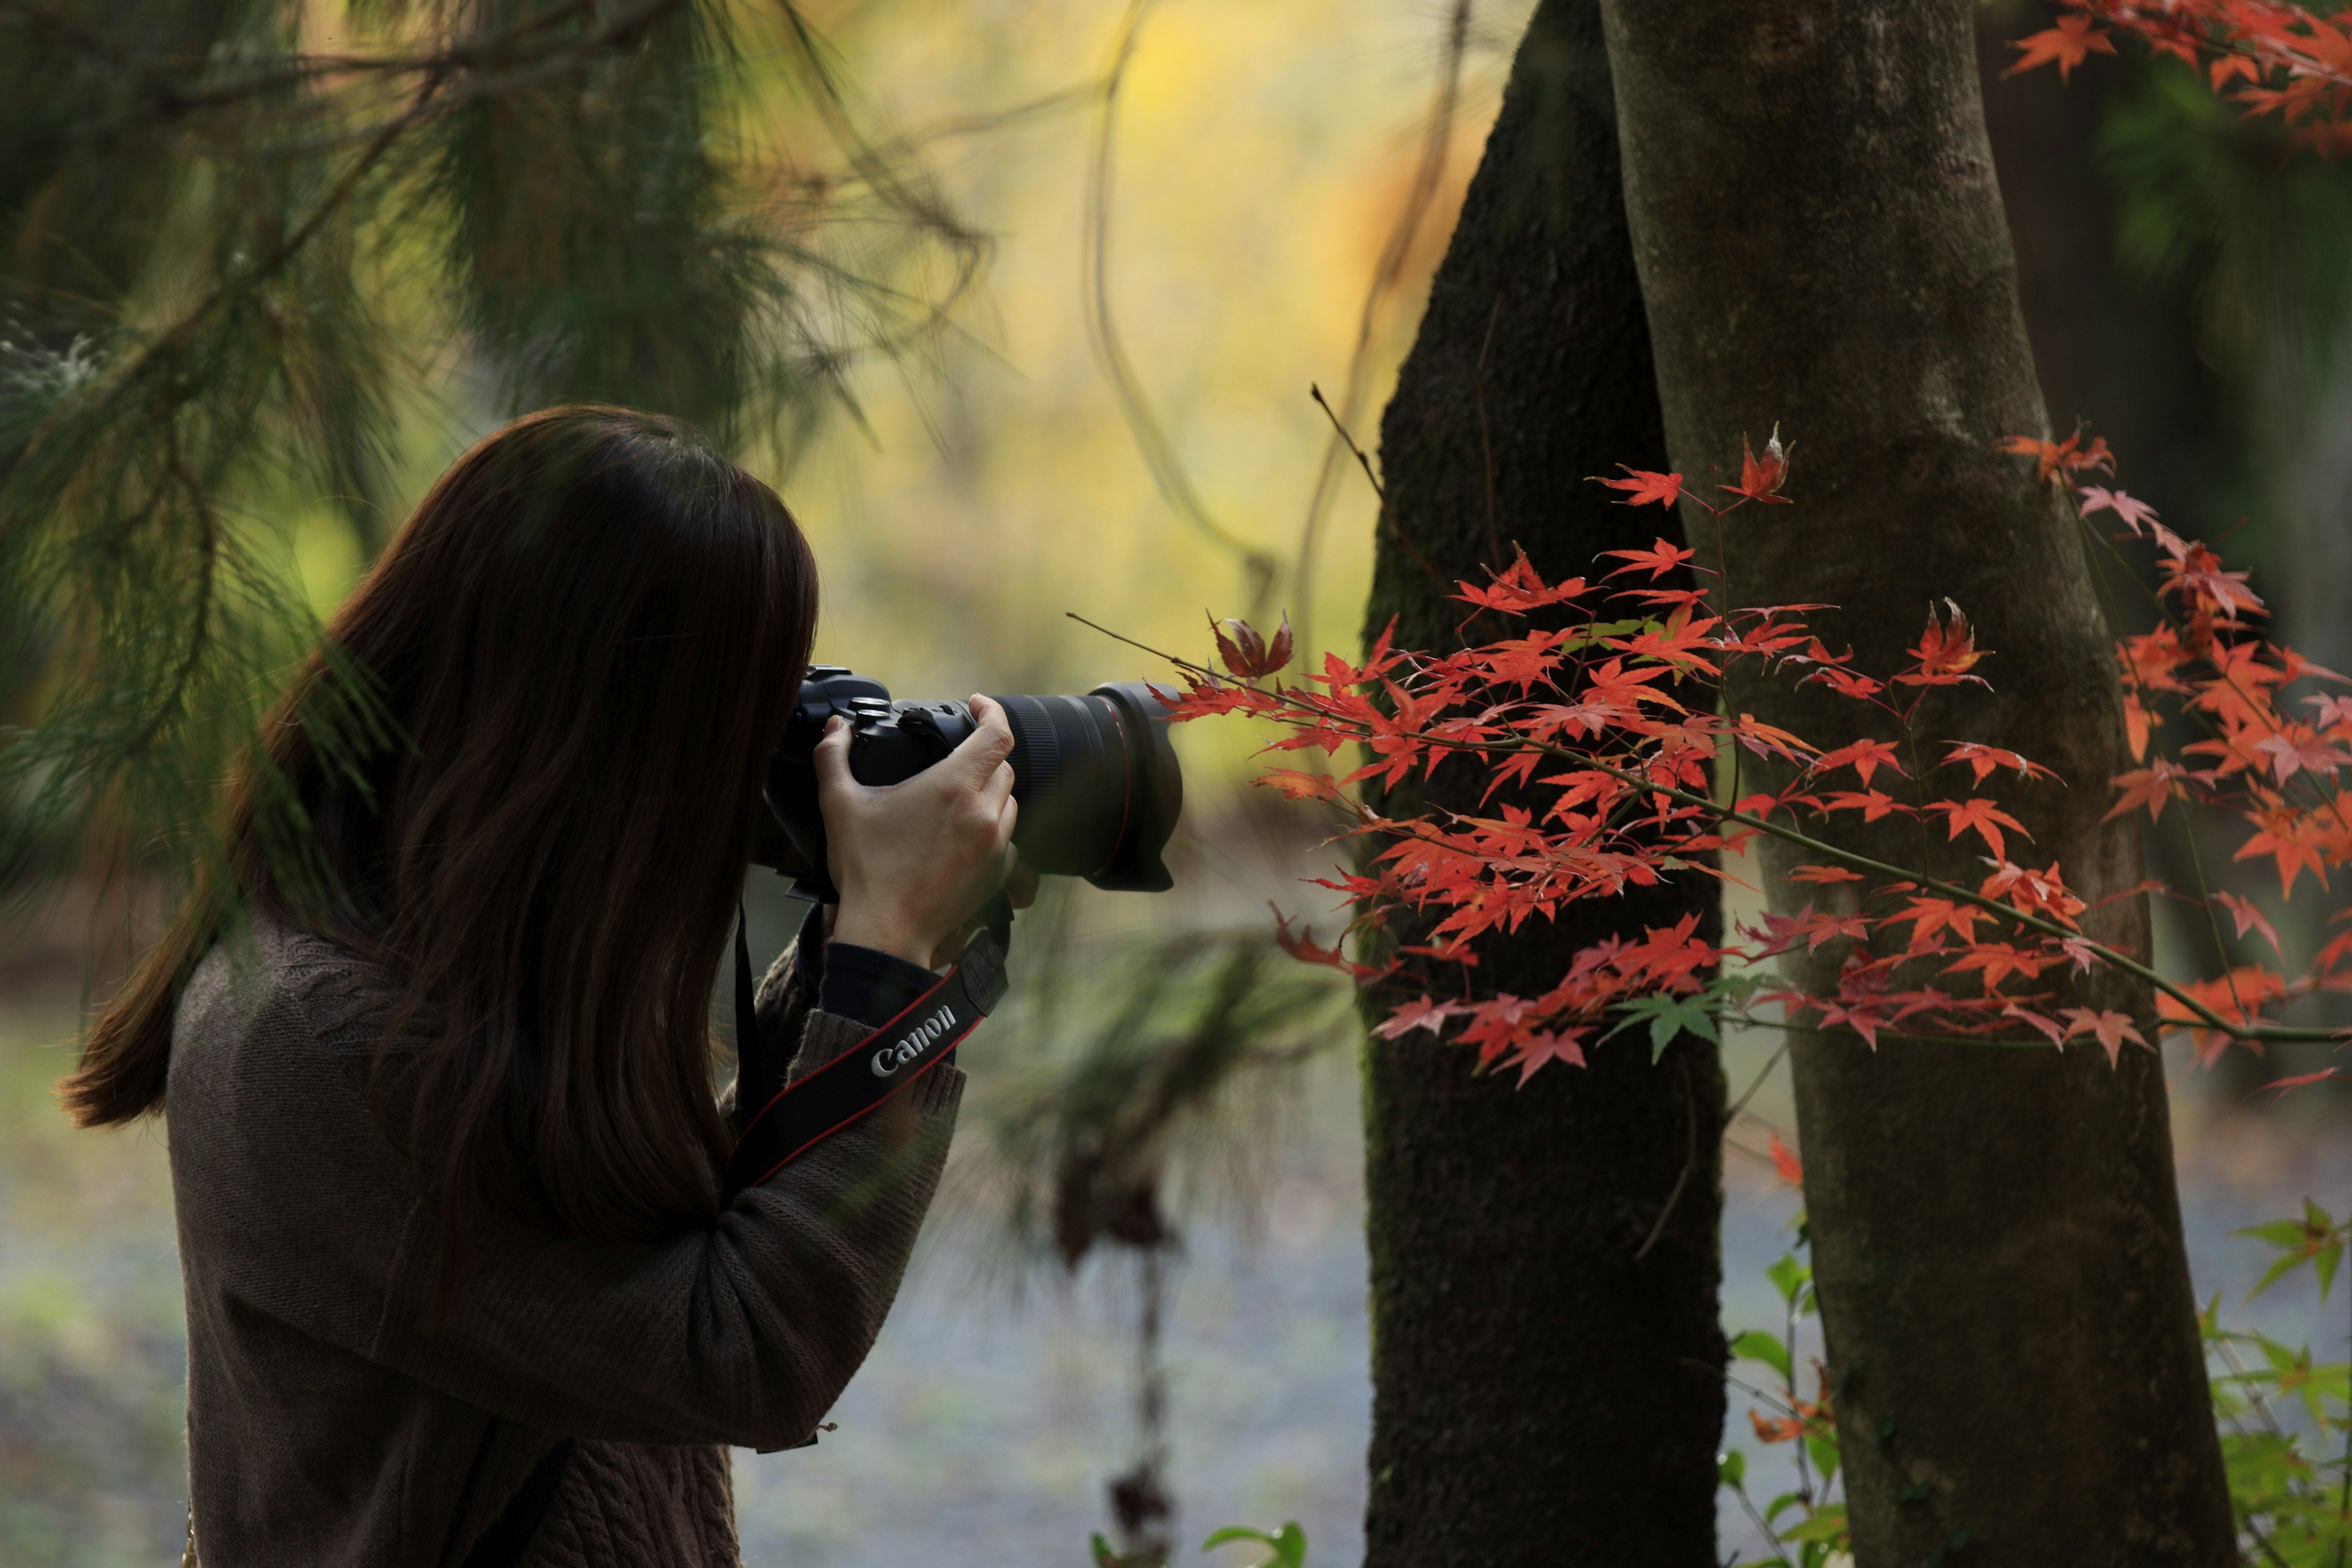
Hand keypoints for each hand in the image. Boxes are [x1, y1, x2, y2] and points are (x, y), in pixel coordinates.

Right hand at [818, 694, 1024, 968]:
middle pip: (1004, 767)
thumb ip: (833, 757)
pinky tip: (965, 835)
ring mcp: (996, 845)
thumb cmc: (866, 870)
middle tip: (956, 757)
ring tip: (958, 797)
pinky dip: (992, 829)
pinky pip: (1007, 838)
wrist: (887, 932)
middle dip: (983, 756)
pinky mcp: (999, 874)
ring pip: (1009, 802)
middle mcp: (984, 812)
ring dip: (990, 792)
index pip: (998, 734)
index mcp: (954, 786)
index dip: (993, 712)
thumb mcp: (840, 805)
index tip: (977, 706)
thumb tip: (834, 728)